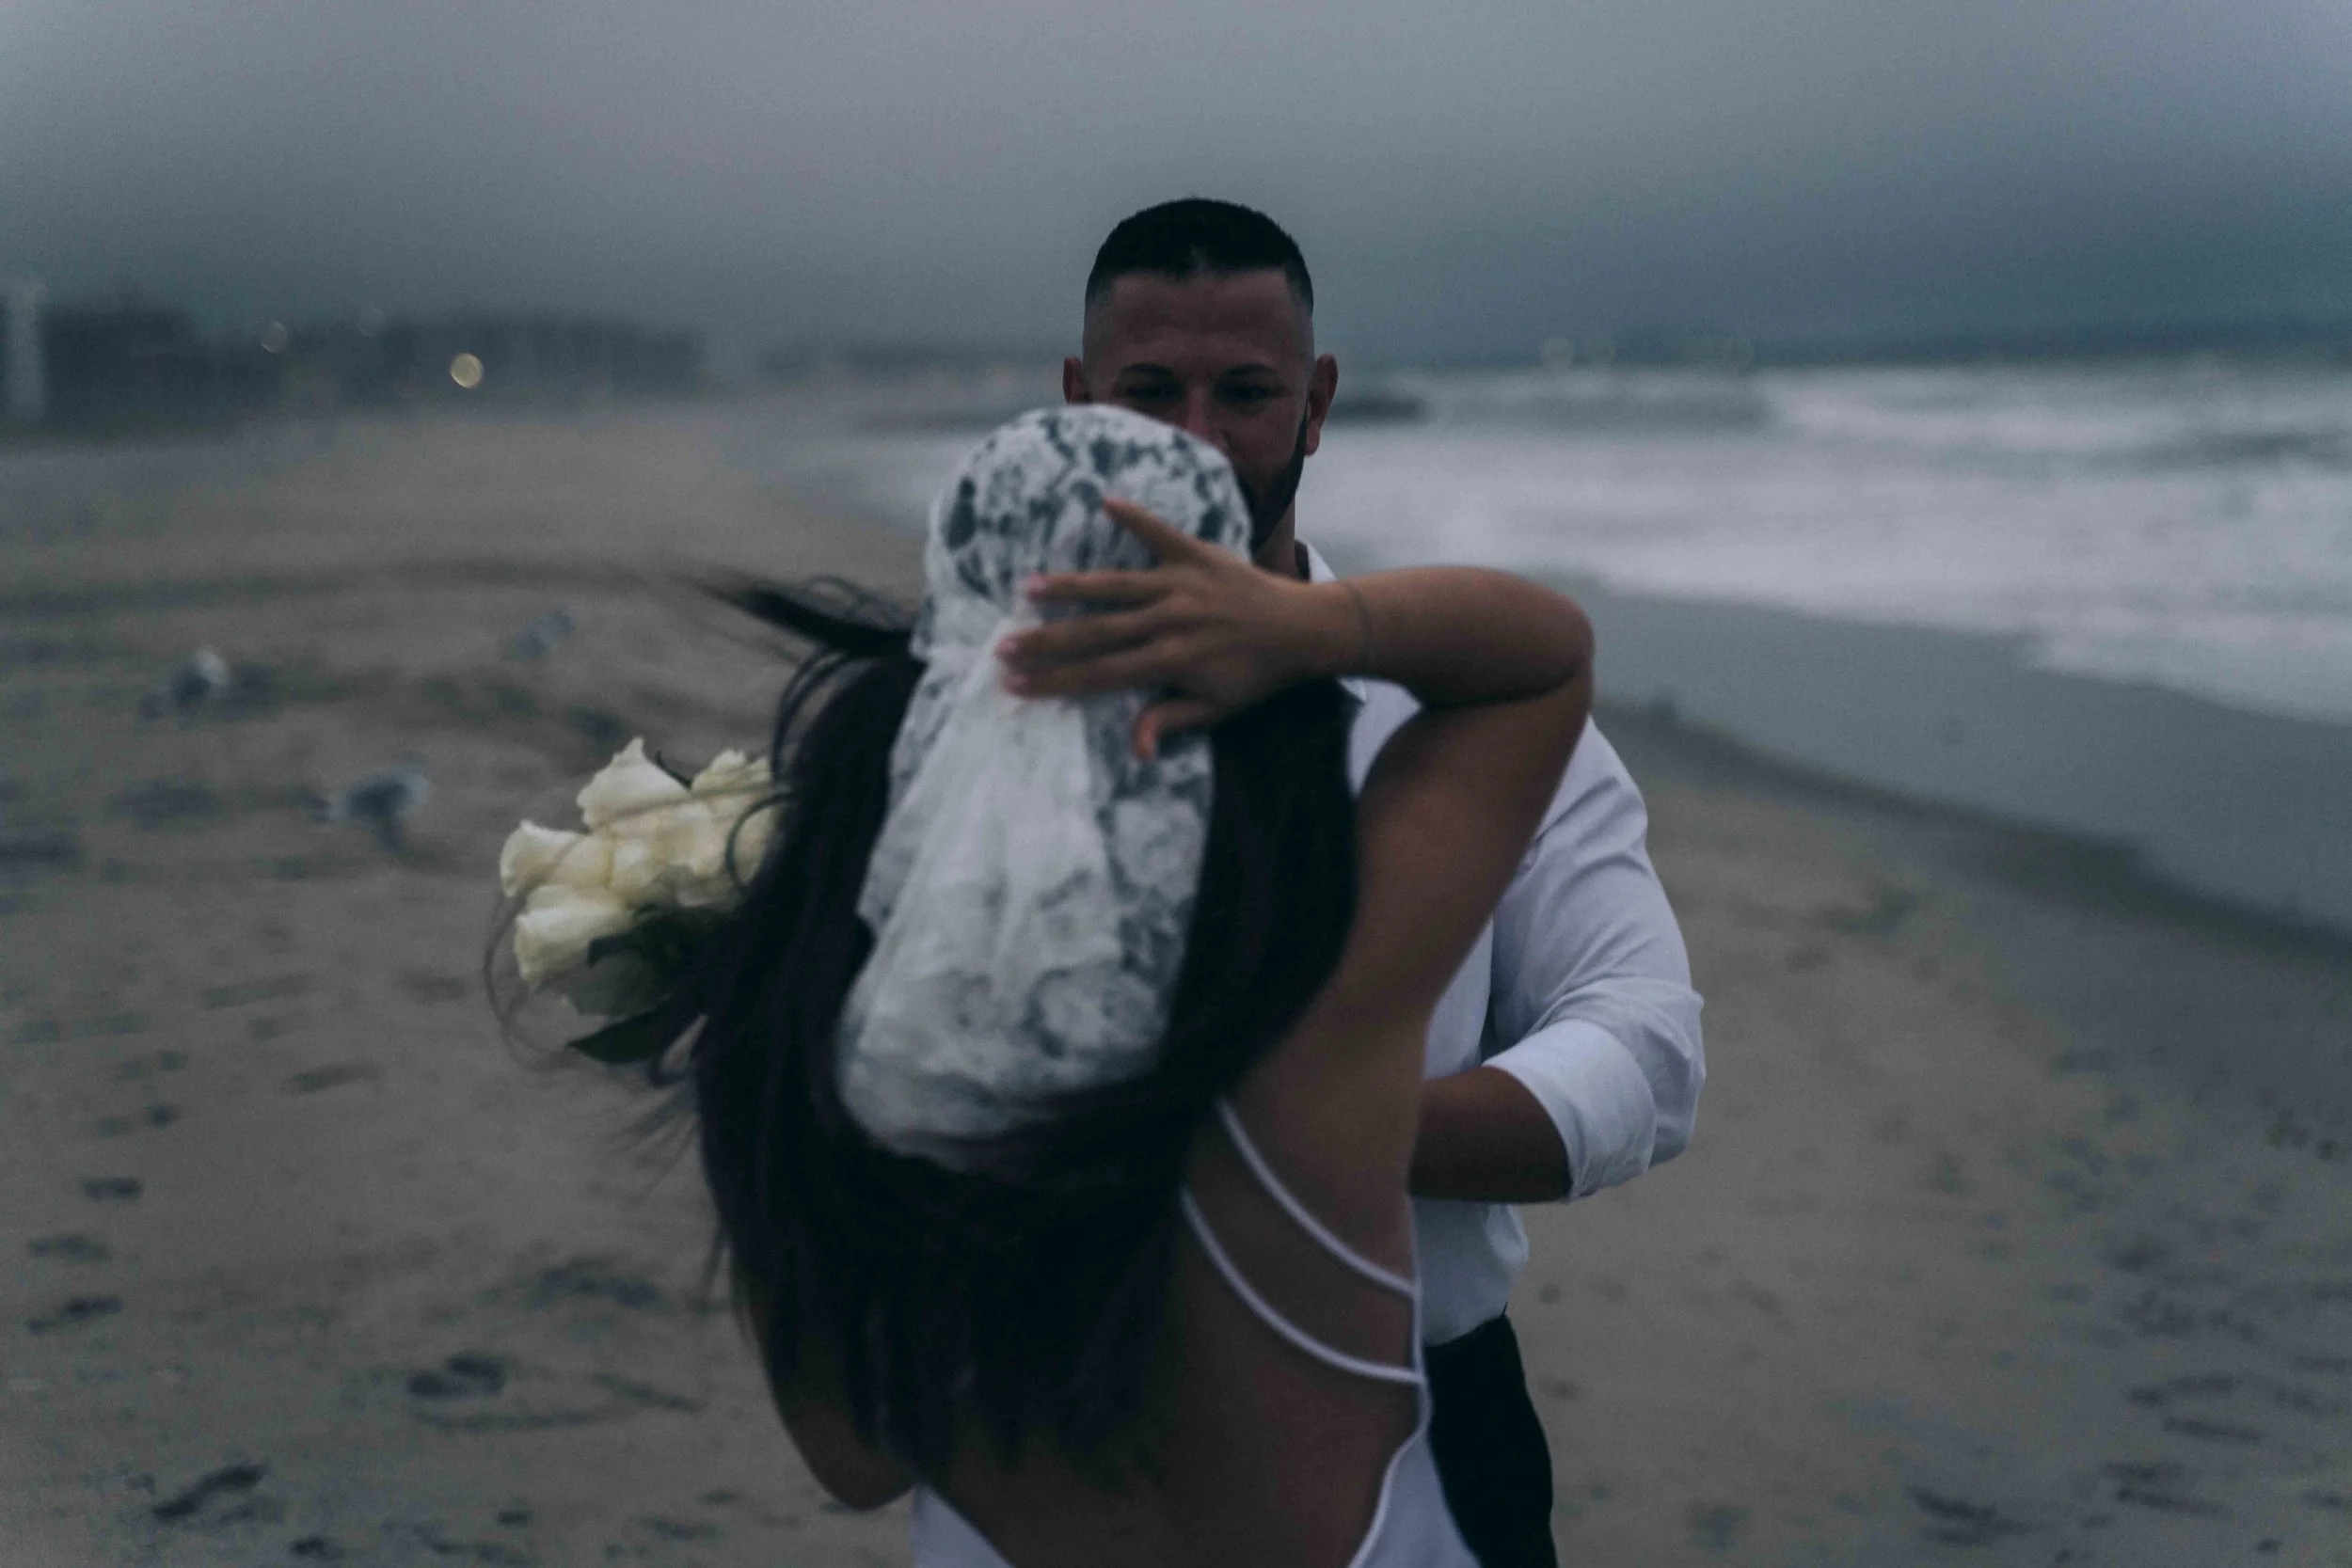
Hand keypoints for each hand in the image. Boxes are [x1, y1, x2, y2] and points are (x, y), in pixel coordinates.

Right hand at [996, 499, 1352, 758]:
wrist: (1304, 630)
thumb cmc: (1257, 675)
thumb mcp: (1216, 708)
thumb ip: (1170, 721)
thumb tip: (1134, 751)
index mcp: (1171, 660)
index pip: (1101, 674)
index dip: (1055, 681)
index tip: (1015, 685)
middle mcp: (1170, 620)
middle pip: (1096, 633)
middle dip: (1045, 642)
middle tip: (1002, 646)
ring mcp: (1182, 584)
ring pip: (1115, 586)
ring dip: (1070, 586)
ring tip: (1029, 587)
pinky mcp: (1198, 554)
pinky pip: (1161, 533)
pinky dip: (1135, 517)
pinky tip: (1104, 502)